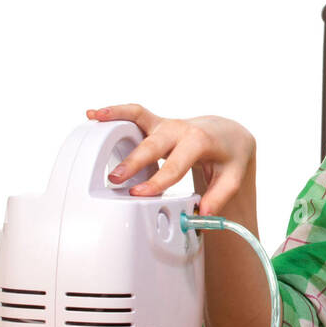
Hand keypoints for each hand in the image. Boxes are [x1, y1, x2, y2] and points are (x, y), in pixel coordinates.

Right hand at [84, 104, 255, 215]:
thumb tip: (202, 215)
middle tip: (115, 178)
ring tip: (95, 122)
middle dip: (134, 161)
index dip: (158, 181)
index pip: (176, 165)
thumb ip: (218, 197)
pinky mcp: (155, 123)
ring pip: (140, 118)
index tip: (140, 194)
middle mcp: (180, 129)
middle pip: (154, 144)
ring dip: (117, 120)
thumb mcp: (232, 176)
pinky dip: (115, 111)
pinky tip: (94, 113)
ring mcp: (166, 124)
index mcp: (200, 142)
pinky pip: (134, 113)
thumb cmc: (228, 155)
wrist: (227, 133)